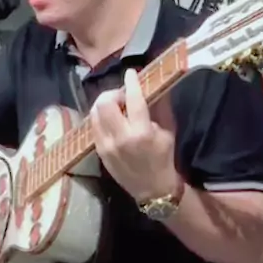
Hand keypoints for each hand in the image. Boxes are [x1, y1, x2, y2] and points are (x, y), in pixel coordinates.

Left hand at [90, 69, 179, 201]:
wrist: (152, 188)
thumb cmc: (164, 157)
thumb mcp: (168, 131)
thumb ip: (161, 106)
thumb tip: (154, 83)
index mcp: (142, 132)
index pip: (133, 100)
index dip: (131, 83)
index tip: (131, 73)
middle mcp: (121, 137)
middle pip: (105, 103)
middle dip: (113, 93)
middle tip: (123, 96)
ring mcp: (107, 145)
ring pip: (95, 112)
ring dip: (104, 104)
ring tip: (116, 106)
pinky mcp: (99, 151)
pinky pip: (94, 125)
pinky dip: (101, 117)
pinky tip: (111, 119)